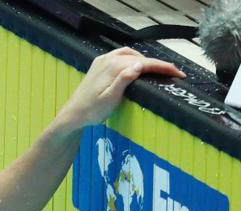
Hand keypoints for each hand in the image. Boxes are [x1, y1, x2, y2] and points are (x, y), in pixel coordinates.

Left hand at [56, 47, 185, 130]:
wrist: (73, 115)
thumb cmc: (92, 111)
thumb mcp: (110, 98)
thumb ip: (124, 80)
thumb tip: (140, 65)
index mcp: (114, 67)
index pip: (145, 63)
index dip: (163, 67)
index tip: (179, 74)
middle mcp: (108, 59)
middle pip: (139, 58)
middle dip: (157, 64)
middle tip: (172, 74)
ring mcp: (102, 60)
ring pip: (130, 54)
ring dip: (145, 60)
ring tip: (157, 70)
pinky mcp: (98, 65)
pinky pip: (120, 55)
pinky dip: (132, 58)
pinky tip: (136, 65)